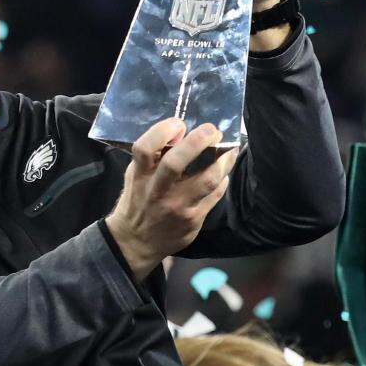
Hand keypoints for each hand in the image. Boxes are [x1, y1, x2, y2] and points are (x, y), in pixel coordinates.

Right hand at [106, 118, 237, 280]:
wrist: (137, 242)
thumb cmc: (138, 201)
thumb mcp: (136, 176)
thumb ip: (153, 156)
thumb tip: (180, 132)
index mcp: (140, 176)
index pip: (144, 149)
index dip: (161, 132)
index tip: (178, 123)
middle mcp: (157, 191)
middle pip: (175, 163)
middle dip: (197, 142)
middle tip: (213, 130)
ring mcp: (177, 207)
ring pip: (206, 180)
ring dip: (222, 161)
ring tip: (229, 150)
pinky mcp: (193, 220)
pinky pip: (214, 195)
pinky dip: (222, 180)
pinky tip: (224, 172)